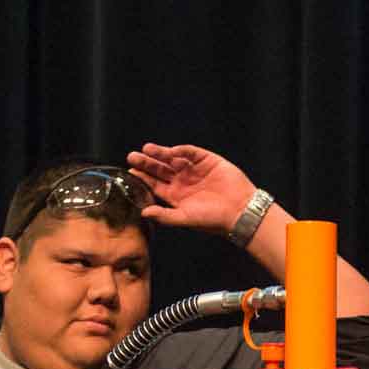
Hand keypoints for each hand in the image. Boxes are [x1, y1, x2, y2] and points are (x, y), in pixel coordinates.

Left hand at [126, 143, 256, 233]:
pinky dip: (181, 150)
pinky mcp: (207, 160)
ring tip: (146, 149)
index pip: (154, 184)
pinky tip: (170, 150)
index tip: (130, 172)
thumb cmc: (212, 219)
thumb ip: (164, 216)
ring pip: (173, 159)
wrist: (239, 210)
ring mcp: (194, 170)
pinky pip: (191, 152)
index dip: (142, 178)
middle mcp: (182, 181)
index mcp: (175, 196)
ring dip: (160, 154)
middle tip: (132, 157)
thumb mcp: (185, 218)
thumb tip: (143, 213)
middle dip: (147, 163)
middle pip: (160, 169)